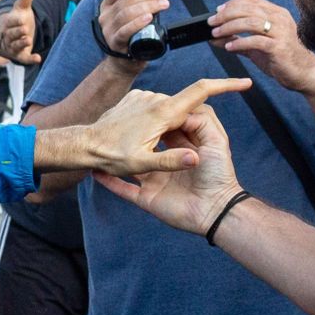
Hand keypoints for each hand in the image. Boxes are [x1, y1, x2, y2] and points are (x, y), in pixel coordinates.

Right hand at [0, 0, 39, 63]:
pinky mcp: (20, 55)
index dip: (16, 20)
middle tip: (24, 29)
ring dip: (21, 44)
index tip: (22, 18)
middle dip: (17, 32)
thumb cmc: (18, 20)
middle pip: (12, 34)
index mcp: (9, 22)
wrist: (12, 36)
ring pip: (15, 46)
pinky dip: (30, 59)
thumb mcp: (23, 7)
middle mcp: (9, 35)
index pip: (11, 21)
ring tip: (27, 40)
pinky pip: (24, 59)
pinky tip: (38, 58)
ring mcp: (14, 46)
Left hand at [63, 77, 249, 180]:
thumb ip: (170, 162)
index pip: (201, 92)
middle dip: (185, 126)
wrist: (83, 144)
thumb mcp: (142, 165)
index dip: (225, 86)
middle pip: (183, 107)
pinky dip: (155, 121)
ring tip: (151, 148)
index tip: (245, 83)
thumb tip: (195, 158)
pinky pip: (153, 107)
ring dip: (168, 126)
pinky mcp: (133, 99)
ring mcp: (142, 97)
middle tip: (173, 151)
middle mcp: (154, 99)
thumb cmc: (111, 157)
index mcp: (162, 112)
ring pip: (168, 109)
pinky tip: (140, 138)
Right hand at [90, 86, 246, 234]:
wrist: (215, 209)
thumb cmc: (219, 174)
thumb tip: (182, 110)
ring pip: (131, 167)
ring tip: (101, 145)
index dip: (159, 119)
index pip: (167, 129)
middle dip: (135, 134)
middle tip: (119, 120)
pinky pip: (124, 190)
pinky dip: (109, 182)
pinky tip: (96, 172)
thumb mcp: (215, 140)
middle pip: (147, 146)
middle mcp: (167, 164)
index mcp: (183, 150)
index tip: (148, 106)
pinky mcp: (146, 198)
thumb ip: (202, 121)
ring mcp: (154, 182)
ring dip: (117, 158)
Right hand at [98, 0, 174, 63]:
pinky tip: (149, 17)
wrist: (124, 62)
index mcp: (107, 5)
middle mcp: (105, 16)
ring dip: (149, 6)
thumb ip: (137, 3)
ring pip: (127, 12)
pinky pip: (125, 31)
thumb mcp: (130, 15)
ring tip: (164, 4)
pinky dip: (138, 23)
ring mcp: (108, 30)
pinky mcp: (115, 43)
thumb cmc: (131, 35)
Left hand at [212, 0, 314, 92]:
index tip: (217, 11)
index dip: (233, 4)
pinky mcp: (280, 47)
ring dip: (230, 26)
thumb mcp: (255, 48)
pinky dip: (240, 42)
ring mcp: (281, 32)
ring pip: (251, 22)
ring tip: (216, 33)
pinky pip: (256, 41)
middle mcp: (280, 19)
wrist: (303, 74)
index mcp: (276, 14)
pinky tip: (229, 46)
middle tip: (211, 22)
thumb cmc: (279, 58)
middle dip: (227, 14)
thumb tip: (213, 38)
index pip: (253, 1)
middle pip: (249, 9)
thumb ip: (237, 40)